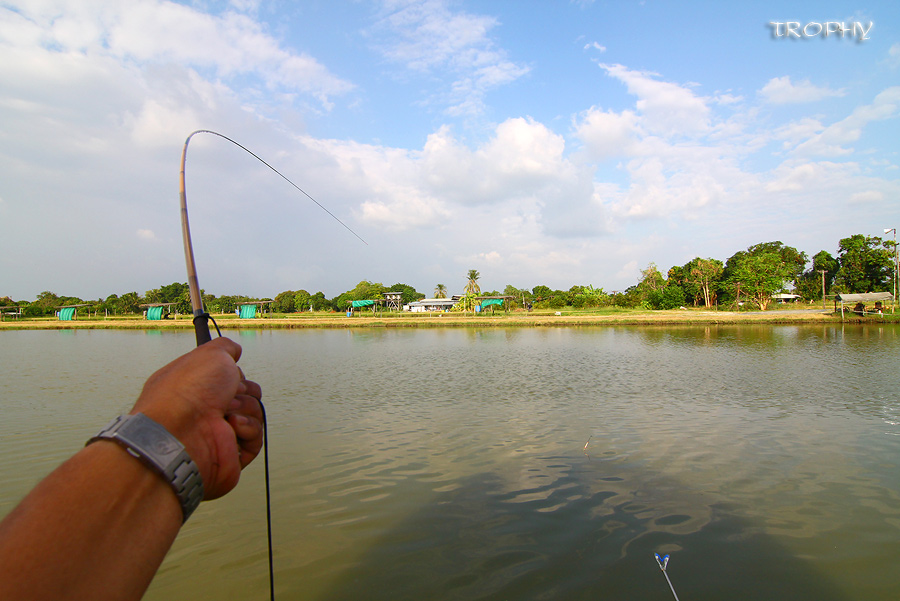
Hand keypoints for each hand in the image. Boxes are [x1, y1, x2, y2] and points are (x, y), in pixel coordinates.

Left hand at [130, 337, 263, 499]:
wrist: (180, 434)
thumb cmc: (187, 392)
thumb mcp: (209, 354)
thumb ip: (225, 347)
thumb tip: (235, 351)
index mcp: (196, 386)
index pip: (230, 376)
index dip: (235, 373)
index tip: (230, 373)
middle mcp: (205, 410)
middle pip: (246, 394)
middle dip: (243, 391)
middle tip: (230, 394)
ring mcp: (218, 433)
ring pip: (254, 414)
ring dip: (247, 409)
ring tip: (228, 414)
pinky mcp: (231, 455)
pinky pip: (256, 437)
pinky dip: (249, 429)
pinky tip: (233, 427)